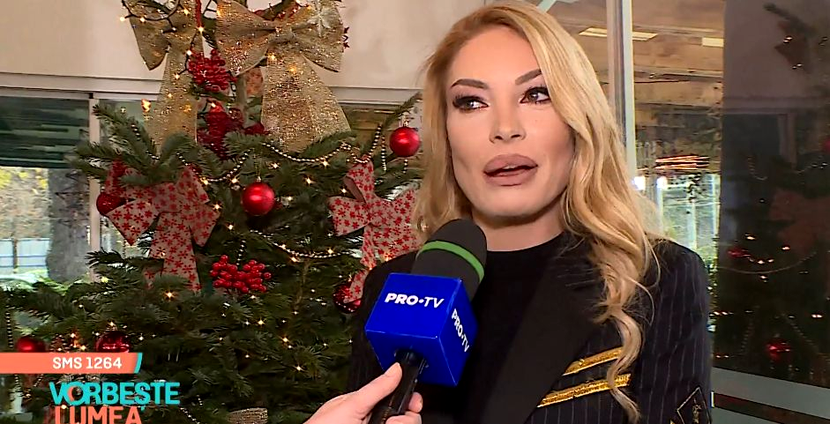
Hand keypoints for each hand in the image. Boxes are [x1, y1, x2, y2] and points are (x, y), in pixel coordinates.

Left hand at [305, 363, 422, 423]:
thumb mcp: (351, 405)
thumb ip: (376, 388)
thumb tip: (396, 368)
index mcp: (367, 406)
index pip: (398, 399)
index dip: (410, 400)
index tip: (414, 403)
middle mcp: (374, 421)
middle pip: (407, 416)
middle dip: (404, 418)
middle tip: (390, 422)